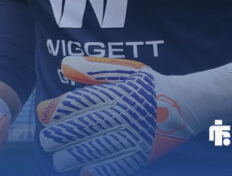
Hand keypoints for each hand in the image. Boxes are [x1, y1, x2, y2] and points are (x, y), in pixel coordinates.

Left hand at [36, 56, 231, 175]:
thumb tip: (64, 66)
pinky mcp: (141, 155)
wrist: (188, 105)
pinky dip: (95, 170)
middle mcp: (125, 114)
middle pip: (81, 129)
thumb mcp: (128, 71)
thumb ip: (95, 69)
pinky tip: (83, 171)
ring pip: (92, 151)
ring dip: (70, 157)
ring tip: (59, 159)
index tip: (43, 113)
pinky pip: (113, 166)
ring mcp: (134, 136)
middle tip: (47, 141)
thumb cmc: (152, 86)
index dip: (56, 109)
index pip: (79, 102)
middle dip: (58, 137)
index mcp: (119, 92)